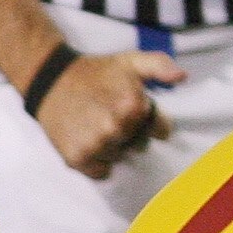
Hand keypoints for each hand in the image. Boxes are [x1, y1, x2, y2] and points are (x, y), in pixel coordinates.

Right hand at [38, 50, 183, 180]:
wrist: (50, 79)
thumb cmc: (95, 72)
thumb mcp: (130, 61)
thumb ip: (160, 65)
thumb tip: (181, 77)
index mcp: (133, 105)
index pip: (160, 130)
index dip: (149, 119)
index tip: (132, 108)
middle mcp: (115, 127)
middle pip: (140, 145)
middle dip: (130, 132)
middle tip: (109, 113)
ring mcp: (95, 145)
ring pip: (119, 158)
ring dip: (112, 147)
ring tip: (95, 124)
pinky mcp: (77, 158)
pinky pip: (101, 171)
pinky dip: (96, 161)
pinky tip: (86, 139)